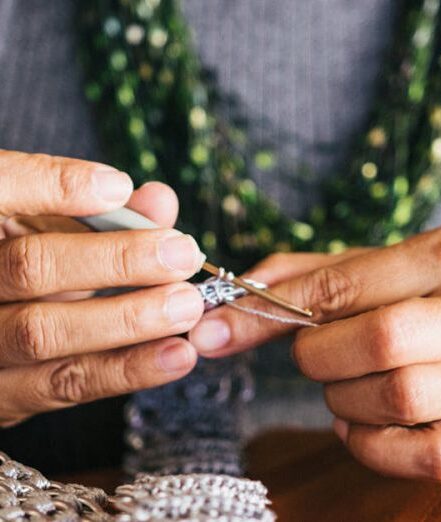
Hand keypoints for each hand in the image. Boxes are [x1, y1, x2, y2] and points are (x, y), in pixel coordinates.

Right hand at [0, 150, 204, 425]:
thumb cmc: (30, 268)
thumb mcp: (53, 232)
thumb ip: (102, 215)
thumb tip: (159, 201)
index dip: (53, 187)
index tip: (116, 186)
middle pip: (29, 268)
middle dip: (115, 259)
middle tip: (181, 253)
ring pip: (44, 332)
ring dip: (128, 318)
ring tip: (187, 304)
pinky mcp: (2, 396)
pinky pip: (64, 383)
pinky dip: (127, 369)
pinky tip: (176, 354)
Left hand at [190, 228, 440, 480]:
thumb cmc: (411, 298)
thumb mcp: (363, 272)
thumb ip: (297, 280)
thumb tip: (222, 308)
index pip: (339, 285)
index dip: (269, 310)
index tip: (215, 328)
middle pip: (377, 341)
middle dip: (320, 356)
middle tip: (314, 354)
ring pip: (399, 397)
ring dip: (346, 400)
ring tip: (345, 384)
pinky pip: (427, 455)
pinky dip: (374, 445)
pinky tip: (363, 423)